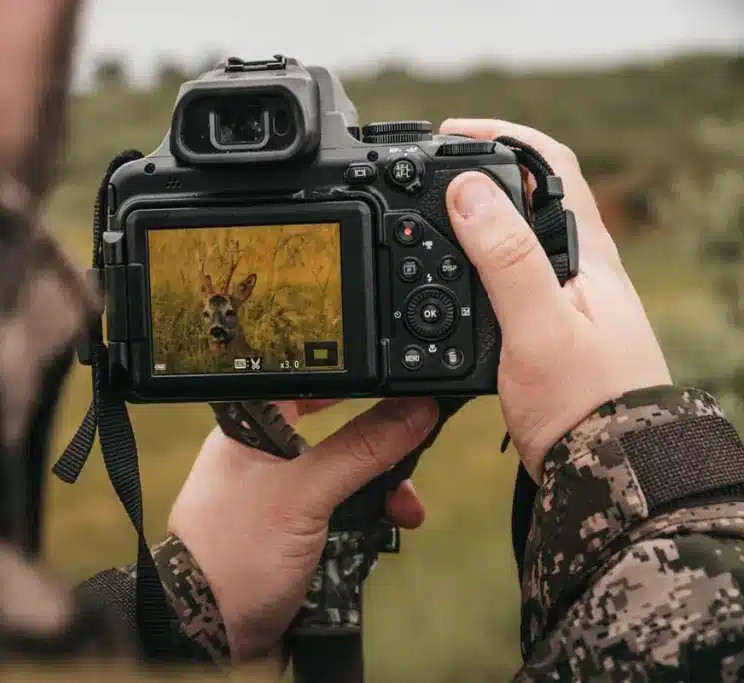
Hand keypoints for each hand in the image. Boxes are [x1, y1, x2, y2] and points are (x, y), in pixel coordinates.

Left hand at [168, 397, 437, 661]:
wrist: (208, 632)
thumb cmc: (232, 555)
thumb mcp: (304, 493)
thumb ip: (361, 449)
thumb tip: (413, 408)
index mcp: (250, 430)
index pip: (304, 384)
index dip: (348, 381)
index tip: (391, 383)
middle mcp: (264, 458)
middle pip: (336, 434)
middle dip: (380, 451)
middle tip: (411, 455)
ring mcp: (280, 498)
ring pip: (345, 478)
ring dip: (381, 491)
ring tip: (404, 510)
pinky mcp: (295, 535)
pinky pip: (343, 515)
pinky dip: (369, 521)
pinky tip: (388, 530)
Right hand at [440, 118, 671, 481]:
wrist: (607, 472)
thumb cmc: (586, 404)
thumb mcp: (538, 325)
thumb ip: (505, 257)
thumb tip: (468, 191)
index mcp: (585, 253)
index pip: (548, 163)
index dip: (498, 137)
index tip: (446, 135)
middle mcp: (578, 267)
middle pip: (526, 195)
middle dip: (474, 174)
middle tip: (423, 176)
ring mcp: (562, 298)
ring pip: (510, 239)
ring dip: (469, 221)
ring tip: (422, 223)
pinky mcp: (544, 330)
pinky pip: (503, 280)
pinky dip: (468, 267)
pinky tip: (445, 285)